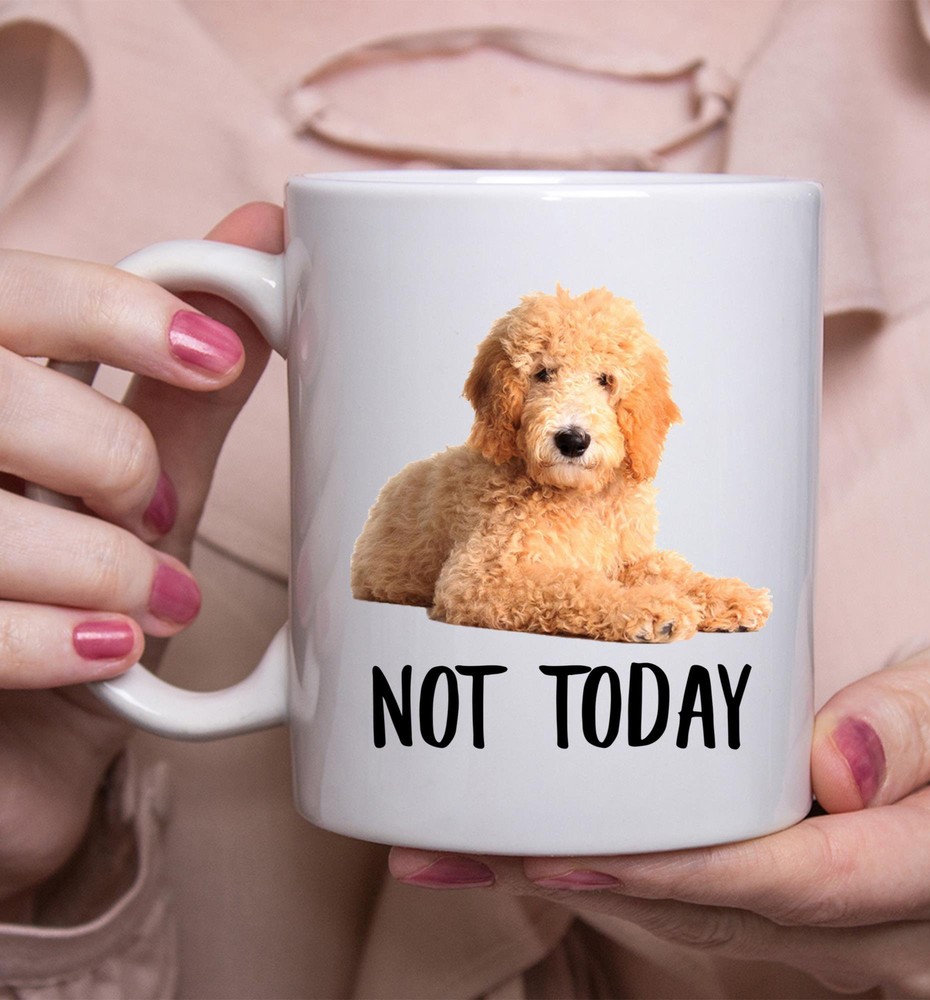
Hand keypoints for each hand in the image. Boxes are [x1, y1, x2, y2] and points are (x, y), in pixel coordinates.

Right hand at [0, 203, 282, 919]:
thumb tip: (267, 248)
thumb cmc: (77, 602)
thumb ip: (178, 390)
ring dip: (102, 568)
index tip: (219, 358)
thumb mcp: (137, 496)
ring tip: (153, 607)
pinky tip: (105, 654)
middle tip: (159, 512)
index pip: (5, 291)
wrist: (26, 749)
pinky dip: (57, 644)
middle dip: (108, 454)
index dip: (111, 310)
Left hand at [390, 594, 929, 996]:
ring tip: (465, 847)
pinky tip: (558, 850)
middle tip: (449, 846)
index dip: (675, 869)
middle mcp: (904, 931)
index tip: (557, 852)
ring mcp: (865, 939)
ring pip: (706, 923)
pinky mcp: (831, 916)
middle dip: (582, 880)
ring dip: (586, 884)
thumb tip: (835, 765)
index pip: (800, 875)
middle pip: (721, 912)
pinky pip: (719, 910)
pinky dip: (632, 881)